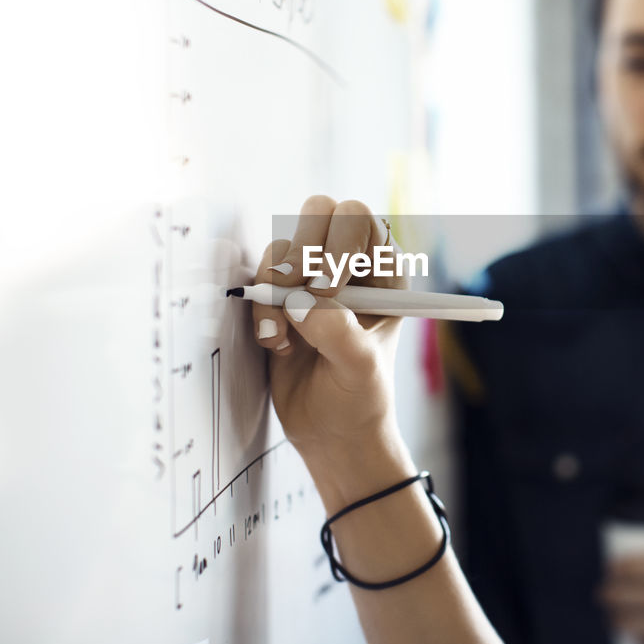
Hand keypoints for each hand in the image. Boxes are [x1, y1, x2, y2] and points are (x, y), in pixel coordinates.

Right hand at [250, 196, 406, 463]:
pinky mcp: (280, 296)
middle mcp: (349, 265)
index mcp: (384, 273)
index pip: (361, 220)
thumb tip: (299, 302)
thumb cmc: (360, 399)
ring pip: (283, 246)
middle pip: (320, 211)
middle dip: (302, 250)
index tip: (327, 290)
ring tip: (287, 338)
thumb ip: (337, 332)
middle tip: (296, 292)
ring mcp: (311, 278)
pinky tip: (277, 345)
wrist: (331, 432)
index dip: (339, 243)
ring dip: (276, 288)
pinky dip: (260, 308)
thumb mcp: (360, 368)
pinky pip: (260, 278)